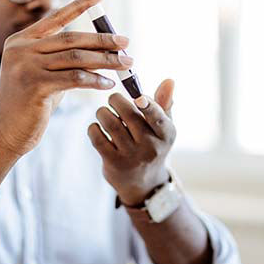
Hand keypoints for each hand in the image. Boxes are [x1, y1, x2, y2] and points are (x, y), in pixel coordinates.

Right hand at [0, 0, 133, 157]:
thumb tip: (98, 50)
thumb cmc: (28, 106)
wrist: (4, 133)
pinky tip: (108, 84)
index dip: (78, 5)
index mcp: (21, 41)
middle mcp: (21, 49)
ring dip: (105, 60)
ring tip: (126, 63)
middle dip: (103, 40)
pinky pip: (75, 78)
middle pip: (71, 39)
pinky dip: (95, 80)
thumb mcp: (43, 76)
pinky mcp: (35, 85)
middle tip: (126, 42)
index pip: (55, 18)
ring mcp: (26, 66)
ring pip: (76, 57)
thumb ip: (62, 61)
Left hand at [88, 79, 176, 205]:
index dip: (148, 106)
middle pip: (129, 114)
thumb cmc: (152, 144)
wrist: (143, 183)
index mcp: (167, 134)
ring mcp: (132, 157)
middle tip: (113, 99)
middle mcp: (151, 147)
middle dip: (116, 100)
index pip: (158, 118)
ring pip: (110, 123)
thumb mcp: (163, 127)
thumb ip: (164, 103)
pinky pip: (98, 138)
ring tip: (104, 112)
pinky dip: (94, 128)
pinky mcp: (114, 163)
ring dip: (102, 112)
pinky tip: (97, 127)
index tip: (139, 97)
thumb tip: (169, 80)